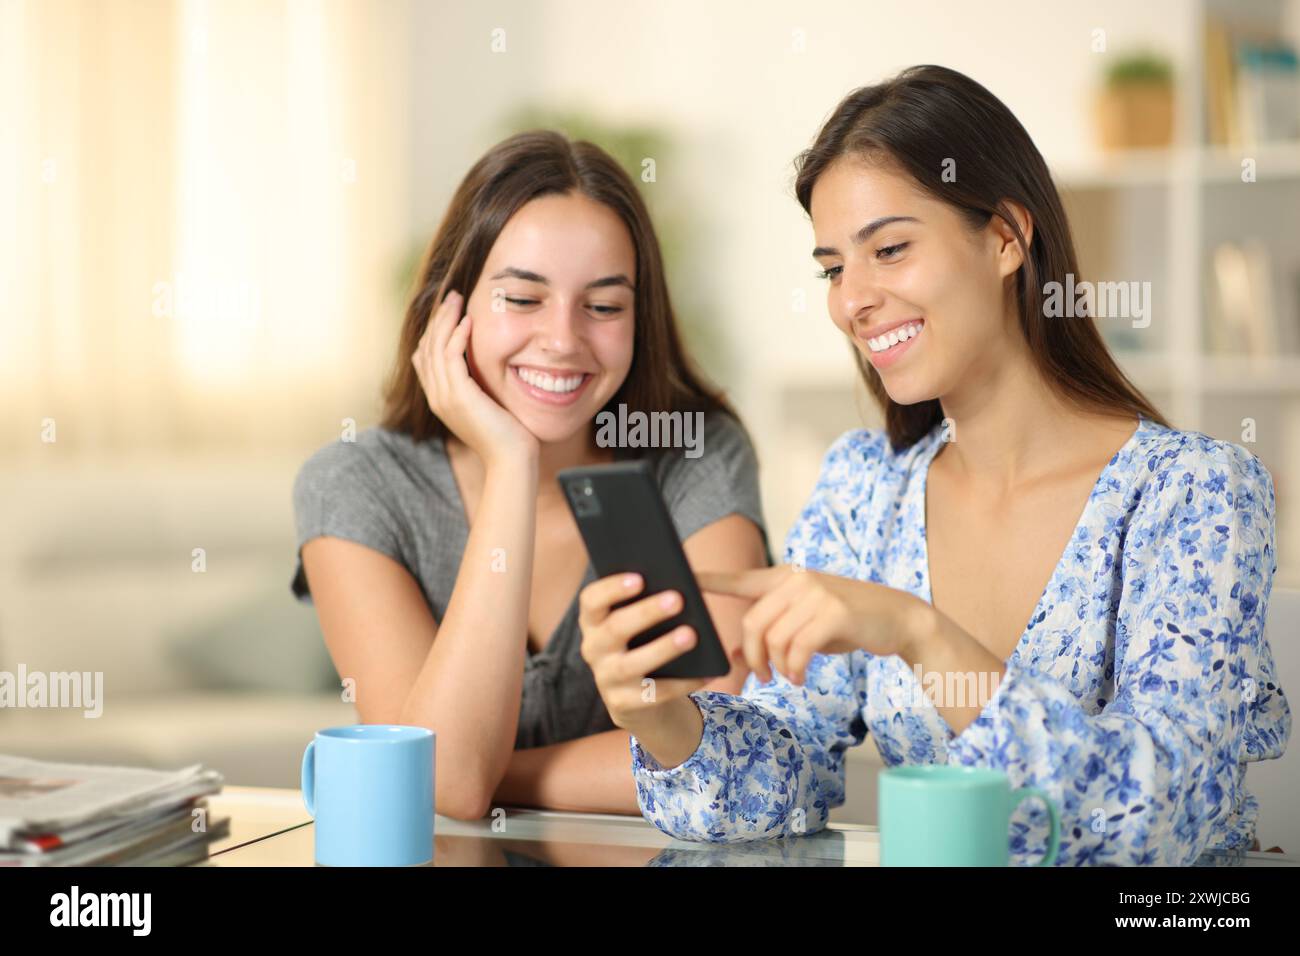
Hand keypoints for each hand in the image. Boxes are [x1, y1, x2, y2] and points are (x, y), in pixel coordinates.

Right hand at [411, 288, 536, 466]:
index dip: (435, 330)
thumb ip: (480, 385)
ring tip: (457, 299)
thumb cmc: (509, 435)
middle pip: (426, 347)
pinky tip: (469, 322)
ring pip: (435, 348)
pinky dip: (458, 336)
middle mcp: (436, 396)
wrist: (511, 459)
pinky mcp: (458, 396)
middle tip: (451, 296)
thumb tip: (486, 367)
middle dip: (438, 318)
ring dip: (446, 320)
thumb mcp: (489, 404)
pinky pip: (451, 357)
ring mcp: (444, 397)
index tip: (451, 310)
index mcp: (440, 398)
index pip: (425, 357)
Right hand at [578, 573, 710, 732]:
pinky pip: (654, 694)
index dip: (611, 588)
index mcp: (594, 622)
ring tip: (691, 635)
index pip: (591, 600)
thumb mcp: (638, 625)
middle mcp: (593, 649)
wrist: (636, 700)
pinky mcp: (622, 704)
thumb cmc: (642, 645)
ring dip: (662, 648)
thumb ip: (647, 603)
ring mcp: (606, 679)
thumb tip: (681, 586)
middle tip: (677, 599)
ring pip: (631, 664)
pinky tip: (706, 673)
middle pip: (614, 629)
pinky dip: (682, 683)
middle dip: (646, 613)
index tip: (640, 578)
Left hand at [696, 566, 930, 684]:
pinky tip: (800, 677)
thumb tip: (735, 656)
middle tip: (761, 676)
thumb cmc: (845, 623)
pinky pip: (798, 648)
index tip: (683, 578)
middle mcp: (797, 580)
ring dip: (776, 667)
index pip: (740, 579)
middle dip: (752, 656)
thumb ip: (771, 633)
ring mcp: (816, 594)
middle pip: (753, 623)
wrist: (896, 617)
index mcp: (785, 579)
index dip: (709, 581)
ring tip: (787, 676)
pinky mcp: (834, 612)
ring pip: (774, 639)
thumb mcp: (804, 624)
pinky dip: (795, 669)